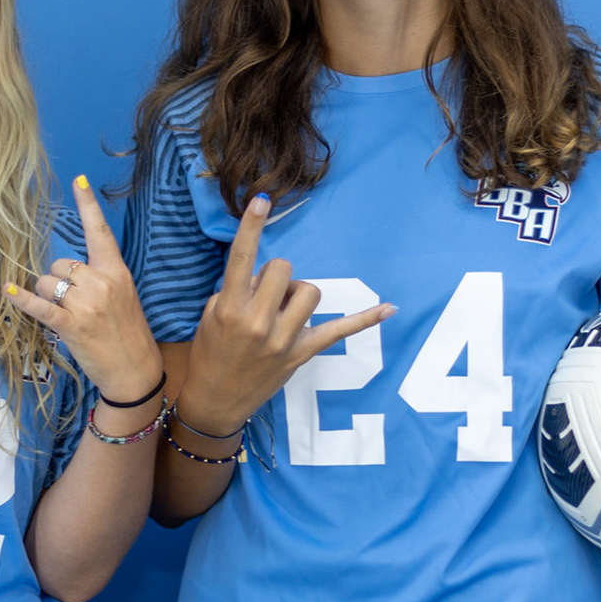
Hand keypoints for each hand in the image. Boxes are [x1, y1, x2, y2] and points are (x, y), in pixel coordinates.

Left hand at [7, 175, 162, 404]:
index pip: (100, 231)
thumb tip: (66, 270)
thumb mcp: (124, 295)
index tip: (78, 179)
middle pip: (60, 264)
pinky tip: (10, 292)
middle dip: (57, 280)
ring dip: (47, 296)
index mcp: (116, 271)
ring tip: (67, 315)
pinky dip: (22, 300)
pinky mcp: (72, 326)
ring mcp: (87, 304)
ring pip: (47, 283)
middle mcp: (102, 282)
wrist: (136, 370)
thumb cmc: (128, 332)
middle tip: (74, 303)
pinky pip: (41, 307)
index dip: (88, 204)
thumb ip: (101, 276)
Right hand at [176, 193, 394, 434]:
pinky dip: (365, 319)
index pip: (242, 258)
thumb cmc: (210, 353)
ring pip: (310, 291)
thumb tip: (265, 277)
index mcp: (230, 309)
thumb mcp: (210, 317)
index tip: (262, 200)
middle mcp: (257, 323)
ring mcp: (283, 340)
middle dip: (275, 275)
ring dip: (296, 293)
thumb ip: (235, 290)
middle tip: (263, 296)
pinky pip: (340, 331)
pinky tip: (390, 308)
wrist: (215, 401)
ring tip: (282, 310)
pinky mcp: (303, 353)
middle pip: (283, 269)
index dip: (252, 227)